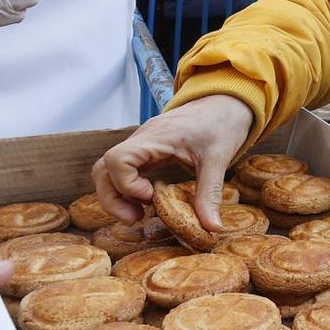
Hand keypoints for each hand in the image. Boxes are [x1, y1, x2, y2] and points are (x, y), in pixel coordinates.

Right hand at [92, 95, 253, 228]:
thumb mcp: (219, 159)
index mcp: (156, 136)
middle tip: (137, 218)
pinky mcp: (147, 150)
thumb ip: (211, 193)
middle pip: (102, 168)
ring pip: (107, 170)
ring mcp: (142, 144)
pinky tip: (147, 200)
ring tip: (139, 214)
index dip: (126, 184)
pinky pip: (124, 169)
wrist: (226, 101)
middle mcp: (142, 139)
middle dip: (112, 198)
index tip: (151, 197)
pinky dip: (127, 188)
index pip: (117, 159)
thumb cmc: (222, 122)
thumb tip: (212, 228)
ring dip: (116, 195)